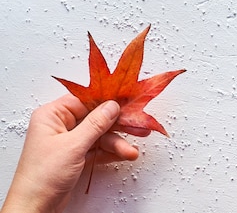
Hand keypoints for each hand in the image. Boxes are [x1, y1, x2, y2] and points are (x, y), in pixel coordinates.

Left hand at [2, 94, 143, 212]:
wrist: (34, 208)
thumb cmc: (42, 176)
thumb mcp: (73, 146)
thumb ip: (95, 124)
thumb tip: (112, 106)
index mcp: (52, 116)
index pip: (85, 100)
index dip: (107, 100)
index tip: (127, 100)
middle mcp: (60, 126)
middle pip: (96, 118)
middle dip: (118, 124)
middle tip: (137, 125)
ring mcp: (69, 142)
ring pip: (100, 135)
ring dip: (117, 142)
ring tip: (131, 150)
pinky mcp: (76, 156)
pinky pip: (98, 148)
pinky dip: (111, 152)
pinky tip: (123, 154)